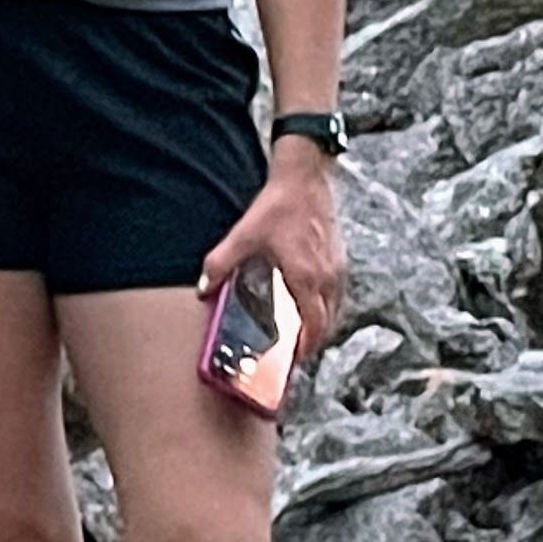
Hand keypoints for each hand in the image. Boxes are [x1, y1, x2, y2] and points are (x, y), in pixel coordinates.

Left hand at [200, 142, 343, 360]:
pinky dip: (327, 308)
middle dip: (313, 342)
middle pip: (327, 324)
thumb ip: (221, 263)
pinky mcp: (340, 260)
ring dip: (321, 326)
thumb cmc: (278, 207)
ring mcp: (337, 269)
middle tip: (295, 353)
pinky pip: (338, 295)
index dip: (305, 348)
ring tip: (302, 335)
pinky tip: (310, 306)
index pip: (313, 326)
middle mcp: (327, 278)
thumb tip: (203, 288)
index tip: (293, 360)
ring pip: (336, 311)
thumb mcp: (243, 235)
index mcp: (305, 277)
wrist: (305, 181)